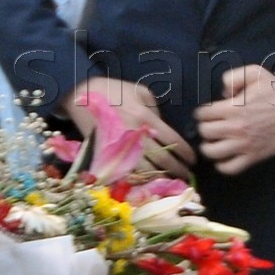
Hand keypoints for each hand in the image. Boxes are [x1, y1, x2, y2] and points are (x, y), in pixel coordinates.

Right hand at [63, 77, 196, 177]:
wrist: (81, 94)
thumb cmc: (114, 90)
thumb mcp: (141, 91)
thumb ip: (156, 108)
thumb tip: (163, 128)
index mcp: (145, 117)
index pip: (172, 140)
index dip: (185, 153)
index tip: (192, 160)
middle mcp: (135, 134)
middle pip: (162, 159)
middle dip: (178, 170)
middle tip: (187, 176)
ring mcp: (120, 146)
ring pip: (146, 170)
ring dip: (161, 179)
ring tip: (172, 184)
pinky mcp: (108, 154)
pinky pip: (126, 173)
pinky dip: (139, 181)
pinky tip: (148, 184)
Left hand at [194, 64, 274, 175]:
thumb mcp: (255, 72)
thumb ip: (232, 77)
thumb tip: (222, 93)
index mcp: (233, 108)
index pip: (202, 114)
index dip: (202, 112)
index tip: (206, 113)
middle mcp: (235, 128)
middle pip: (205, 132)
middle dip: (204, 127)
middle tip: (210, 125)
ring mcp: (244, 144)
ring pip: (212, 152)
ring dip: (208, 147)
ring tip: (212, 142)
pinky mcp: (253, 156)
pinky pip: (230, 168)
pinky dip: (222, 165)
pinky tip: (223, 158)